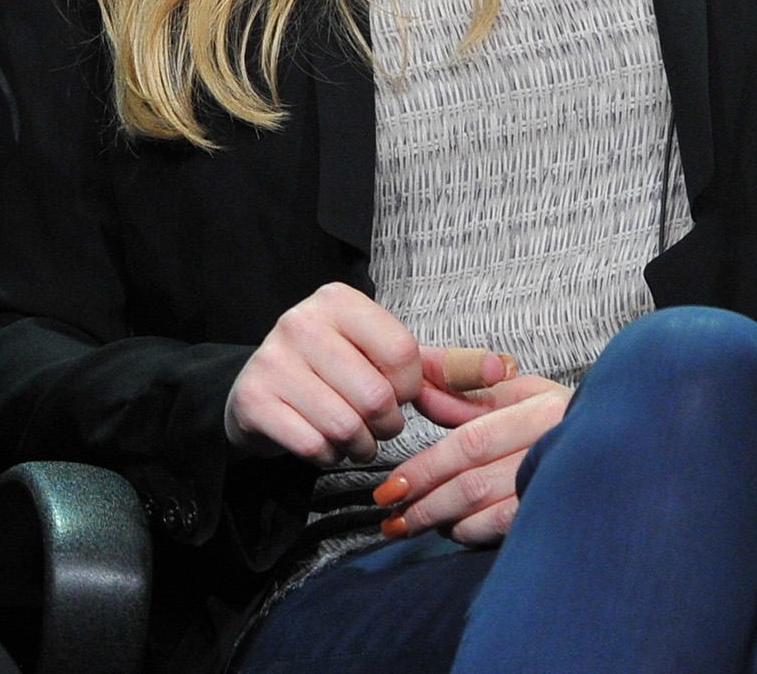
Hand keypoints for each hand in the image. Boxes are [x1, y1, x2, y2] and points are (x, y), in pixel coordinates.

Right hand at [225, 282, 515, 464]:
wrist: (261, 394)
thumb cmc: (334, 374)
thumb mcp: (385, 361)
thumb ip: (443, 368)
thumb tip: (503, 368)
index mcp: (338, 301)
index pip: (402, 354)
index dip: (407, 388)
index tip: (389, 388)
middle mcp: (300, 321)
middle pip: (377, 397)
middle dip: (384, 424)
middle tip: (369, 419)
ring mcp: (272, 360)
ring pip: (348, 427)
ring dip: (358, 445)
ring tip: (347, 432)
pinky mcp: (253, 401)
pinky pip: (316, 446)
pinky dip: (327, 456)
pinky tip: (319, 440)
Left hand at [372, 371, 571, 546]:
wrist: (623, 450)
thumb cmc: (563, 416)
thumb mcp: (521, 393)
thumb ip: (466, 394)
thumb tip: (418, 392)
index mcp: (542, 410)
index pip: (470, 443)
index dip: (425, 467)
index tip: (390, 486)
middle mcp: (556, 449)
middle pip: (473, 483)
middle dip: (424, 502)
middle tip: (391, 517)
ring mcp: (563, 488)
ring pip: (487, 512)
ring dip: (443, 521)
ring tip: (412, 523)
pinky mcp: (564, 516)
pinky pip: (507, 531)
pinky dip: (474, 532)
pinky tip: (453, 530)